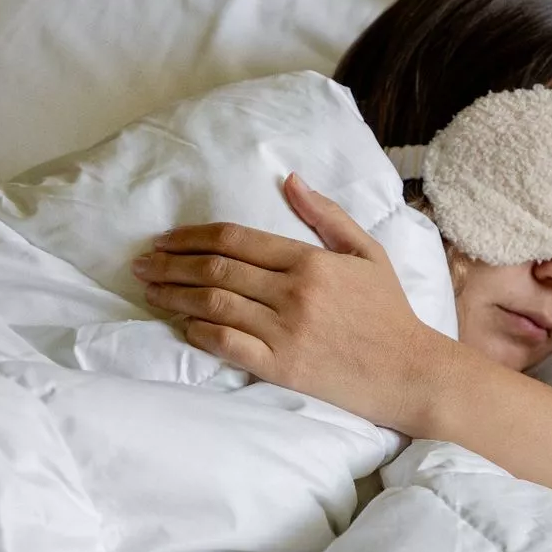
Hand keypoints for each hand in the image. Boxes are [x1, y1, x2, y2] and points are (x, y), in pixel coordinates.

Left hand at [131, 174, 440, 429]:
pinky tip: (182, 324)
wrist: (409, 371)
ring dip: (174, 294)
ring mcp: (285, 332)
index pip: (237, 240)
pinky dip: (198, 331)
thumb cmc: (389, 312)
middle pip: (216, 269)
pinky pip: (227, 344)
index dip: (193, 236)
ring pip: (213, 304)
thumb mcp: (368, 253)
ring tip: (150, 290)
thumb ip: (327, 215)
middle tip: (142, 262)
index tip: (166, 239)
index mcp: (312, 261)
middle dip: (171, 263)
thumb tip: (290, 180)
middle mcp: (294, 293)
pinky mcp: (281, 367)